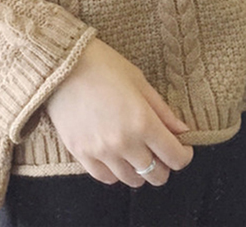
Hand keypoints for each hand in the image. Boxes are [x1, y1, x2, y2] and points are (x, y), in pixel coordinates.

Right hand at [43, 36, 194, 187]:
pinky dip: (116, 172)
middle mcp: (124, 142)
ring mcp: (101, 152)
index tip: (182, 146)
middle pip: (155, 175)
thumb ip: (162, 110)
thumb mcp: (138, 81)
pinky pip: (106, 178)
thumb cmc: (103, 65)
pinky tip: (116, 156)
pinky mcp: (81, 154)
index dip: (184, 155)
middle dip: (164, 165)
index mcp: (143, 122)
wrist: (61, 65)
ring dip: (140, 169)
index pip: (175, 157)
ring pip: (132, 180)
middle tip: (160, 150)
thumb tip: (182, 130)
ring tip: (137, 152)